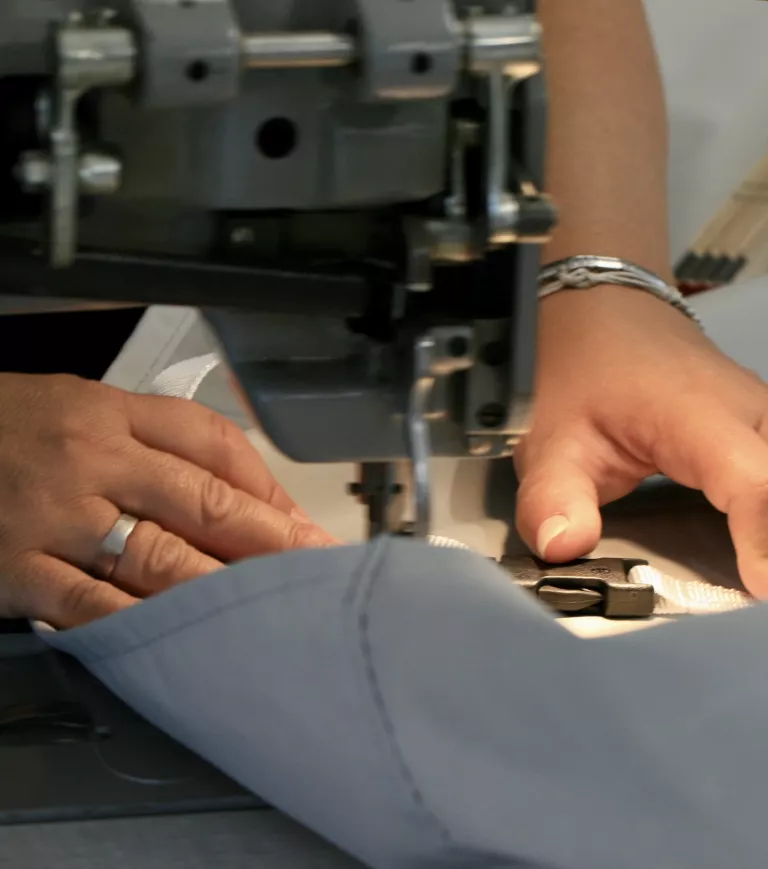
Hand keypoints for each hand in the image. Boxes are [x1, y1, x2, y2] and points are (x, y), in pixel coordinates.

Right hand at [0, 373, 336, 627]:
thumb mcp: (75, 406)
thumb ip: (150, 439)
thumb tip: (230, 486)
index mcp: (108, 412)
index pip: (210, 440)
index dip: (266, 484)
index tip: (302, 521)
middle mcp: (90, 459)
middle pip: (203, 499)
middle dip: (271, 540)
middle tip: (320, 570)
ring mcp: (54, 516)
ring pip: (160, 556)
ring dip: (226, 588)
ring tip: (277, 611)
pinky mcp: (15, 569)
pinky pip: (91, 604)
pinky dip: (144, 625)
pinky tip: (187, 643)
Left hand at [514, 285, 767, 597]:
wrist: (600, 315)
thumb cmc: (579, 370)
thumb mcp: (549, 438)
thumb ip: (552, 497)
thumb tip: (563, 547)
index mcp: (696, 413)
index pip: (752, 482)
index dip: (765, 539)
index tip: (761, 585)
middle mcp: (748, 414)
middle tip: (753, 589)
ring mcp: (763, 420)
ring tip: (754, 573)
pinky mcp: (762, 432)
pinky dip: (767, 513)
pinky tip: (755, 548)